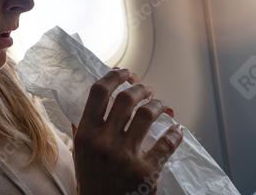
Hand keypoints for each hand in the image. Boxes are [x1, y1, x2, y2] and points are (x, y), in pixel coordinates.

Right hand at [73, 68, 182, 194]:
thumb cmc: (92, 181)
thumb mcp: (79, 154)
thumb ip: (82, 128)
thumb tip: (93, 100)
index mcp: (85, 134)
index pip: (98, 93)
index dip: (114, 76)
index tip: (125, 73)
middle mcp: (104, 142)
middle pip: (126, 98)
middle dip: (140, 88)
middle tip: (146, 89)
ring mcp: (126, 156)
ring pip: (148, 114)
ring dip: (158, 105)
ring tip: (160, 105)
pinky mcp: (146, 172)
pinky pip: (166, 143)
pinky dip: (174, 133)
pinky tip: (176, 130)